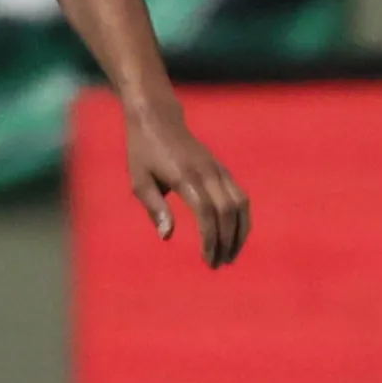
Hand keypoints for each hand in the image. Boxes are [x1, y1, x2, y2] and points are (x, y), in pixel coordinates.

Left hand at [124, 100, 250, 267]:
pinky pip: (240, 196)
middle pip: (227, 212)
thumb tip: (167, 236)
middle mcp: (206, 172)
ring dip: (239, 232)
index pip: (206, 212)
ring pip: (240, 204)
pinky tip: (236, 235)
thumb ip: (154, 208)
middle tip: (217, 264)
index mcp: (184, 176)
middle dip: (226, 241)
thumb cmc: (143, 151)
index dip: (209, 238)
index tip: (206, 259)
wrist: (157, 118)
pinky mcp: (222, 169)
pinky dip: (241, 218)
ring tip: (230, 256)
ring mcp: (218, 169)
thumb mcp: (139, 180)